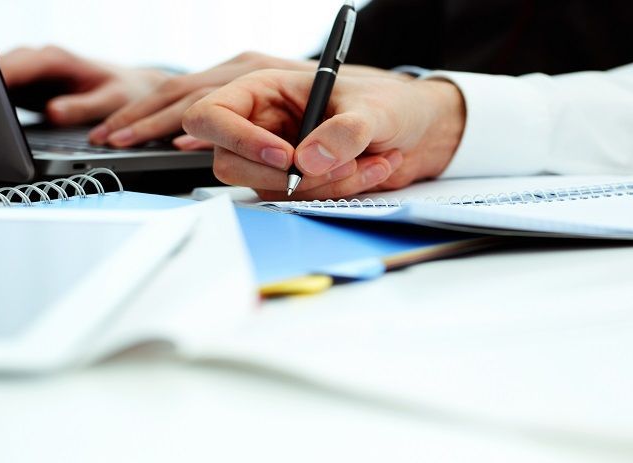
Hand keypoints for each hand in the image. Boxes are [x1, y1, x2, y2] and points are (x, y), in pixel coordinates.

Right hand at [0, 46, 170, 125]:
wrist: (134, 90)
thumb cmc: (125, 93)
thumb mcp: (110, 102)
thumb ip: (81, 108)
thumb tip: (52, 111)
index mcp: (57, 59)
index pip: (17, 64)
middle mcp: (40, 60)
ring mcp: (32, 72)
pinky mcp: (29, 86)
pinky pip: (3, 89)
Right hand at [181, 69, 465, 199]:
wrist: (420, 130)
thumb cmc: (392, 103)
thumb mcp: (375, 109)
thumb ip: (345, 131)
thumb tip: (307, 162)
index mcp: (265, 91)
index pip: (212, 115)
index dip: (238, 139)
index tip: (285, 156)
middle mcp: (262, 125)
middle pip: (230, 163)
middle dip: (284, 174)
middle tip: (337, 166)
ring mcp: (274, 159)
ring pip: (267, 189)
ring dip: (322, 185)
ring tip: (371, 161)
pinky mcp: (293, 185)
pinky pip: (297, 201)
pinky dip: (335, 194)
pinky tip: (371, 170)